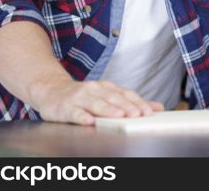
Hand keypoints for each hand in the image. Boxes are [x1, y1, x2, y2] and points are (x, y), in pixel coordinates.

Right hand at [31, 78, 163, 125]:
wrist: (51, 89)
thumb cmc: (83, 96)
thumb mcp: (107, 95)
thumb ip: (131, 102)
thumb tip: (157, 107)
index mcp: (107, 87)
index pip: (125, 94)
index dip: (137, 102)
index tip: (149, 111)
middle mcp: (94, 89)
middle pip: (113, 98)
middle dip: (126, 106)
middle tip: (138, 114)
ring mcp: (79, 97)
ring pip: (95, 103)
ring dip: (108, 109)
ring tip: (119, 115)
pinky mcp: (65, 107)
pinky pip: (74, 112)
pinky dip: (82, 116)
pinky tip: (89, 121)